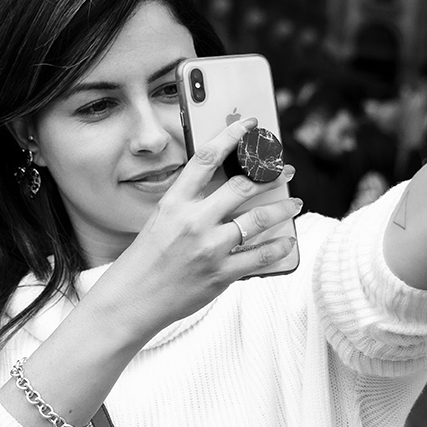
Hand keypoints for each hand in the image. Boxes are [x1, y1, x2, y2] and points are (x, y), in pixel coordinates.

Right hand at [106, 118, 300, 333]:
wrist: (132, 300)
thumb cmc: (146, 259)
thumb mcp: (162, 219)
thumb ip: (191, 203)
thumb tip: (227, 187)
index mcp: (174, 203)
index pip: (206, 158)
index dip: (231, 136)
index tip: (250, 125)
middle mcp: (193, 221)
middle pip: (241, 186)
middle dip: (270, 175)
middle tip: (286, 170)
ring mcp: (209, 248)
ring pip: (258, 220)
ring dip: (283, 208)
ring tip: (295, 202)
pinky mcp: (220, 274)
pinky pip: (261, 256)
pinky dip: (280, 246)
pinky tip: (289, 239)